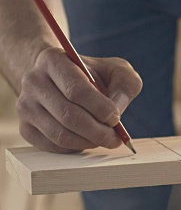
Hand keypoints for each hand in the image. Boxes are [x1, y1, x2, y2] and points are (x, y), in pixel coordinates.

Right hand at [16, 47, 142, 152]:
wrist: (62, 81)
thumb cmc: (95, 75)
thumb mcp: (116, 70)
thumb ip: (125, 84)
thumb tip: (117, 108)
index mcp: (53, 60)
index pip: (76, 90)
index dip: (100, 108)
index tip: (116, 117)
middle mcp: (33, 81)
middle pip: (68, 116)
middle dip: (98, 131)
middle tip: (116, 138)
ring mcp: (25, 106)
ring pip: (60, 135)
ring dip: (88, 142)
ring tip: (105, 139)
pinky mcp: (25, 128)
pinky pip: (52, 146)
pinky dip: (75, 148)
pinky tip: (88, 140)